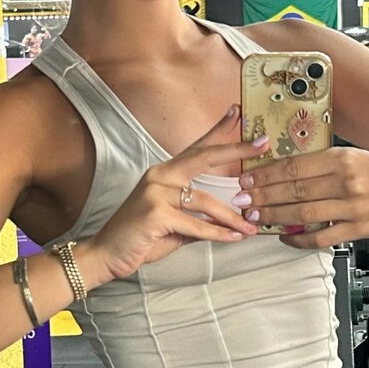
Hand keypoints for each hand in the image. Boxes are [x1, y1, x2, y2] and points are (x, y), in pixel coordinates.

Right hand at [92, 105, 268, 279]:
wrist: (106, 255)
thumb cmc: (141, 238)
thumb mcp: (174, 224)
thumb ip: (199, 217)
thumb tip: (230, 219)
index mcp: (164, 173)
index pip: (195, 148)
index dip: (217, 130)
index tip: (237, 112)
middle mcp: (159, 176)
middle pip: (203, 157)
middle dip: (235, 149)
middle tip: (262, 143)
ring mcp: (155, 193)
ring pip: (204, 201)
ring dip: (231, 217)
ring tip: (250, 227)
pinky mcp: (155, 213)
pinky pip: (195, 225)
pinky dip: (216, 234)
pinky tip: (232, 238)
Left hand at [232, 145, 368, 249]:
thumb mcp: (353, 156)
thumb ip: (321, 166)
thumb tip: (283, 174)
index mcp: (342, 158)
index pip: (294, 167)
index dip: (265, 175)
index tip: (246, 178)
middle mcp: (346, 181)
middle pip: (294, 190)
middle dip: (262, 196)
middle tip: (241, 200)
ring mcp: (353, 208)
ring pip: (303, 214)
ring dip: (274, 216)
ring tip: (255, 217)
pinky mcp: (360, 229)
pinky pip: (322, 237)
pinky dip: (299, 239)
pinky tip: (284, 237)